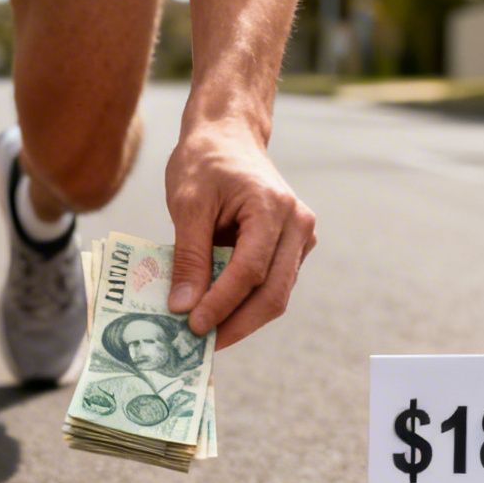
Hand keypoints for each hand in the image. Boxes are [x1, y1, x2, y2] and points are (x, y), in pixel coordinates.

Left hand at [165, 121, 316, 348]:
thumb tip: (183, 307)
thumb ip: (188, 256)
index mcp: (273, 208)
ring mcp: (300, 237)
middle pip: (272, 293)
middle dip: (234, 324)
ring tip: (204, 337)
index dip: (221, 304)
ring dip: (240, 319)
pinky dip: (244, 303)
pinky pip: (271, 285)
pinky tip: (216, 315)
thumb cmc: (205, 162)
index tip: (191, 327)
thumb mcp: (187, 204)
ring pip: (275, 295)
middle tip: (198, 347)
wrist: (228, 135)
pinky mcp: (292, 248)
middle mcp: (297, 225)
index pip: (250, 271)